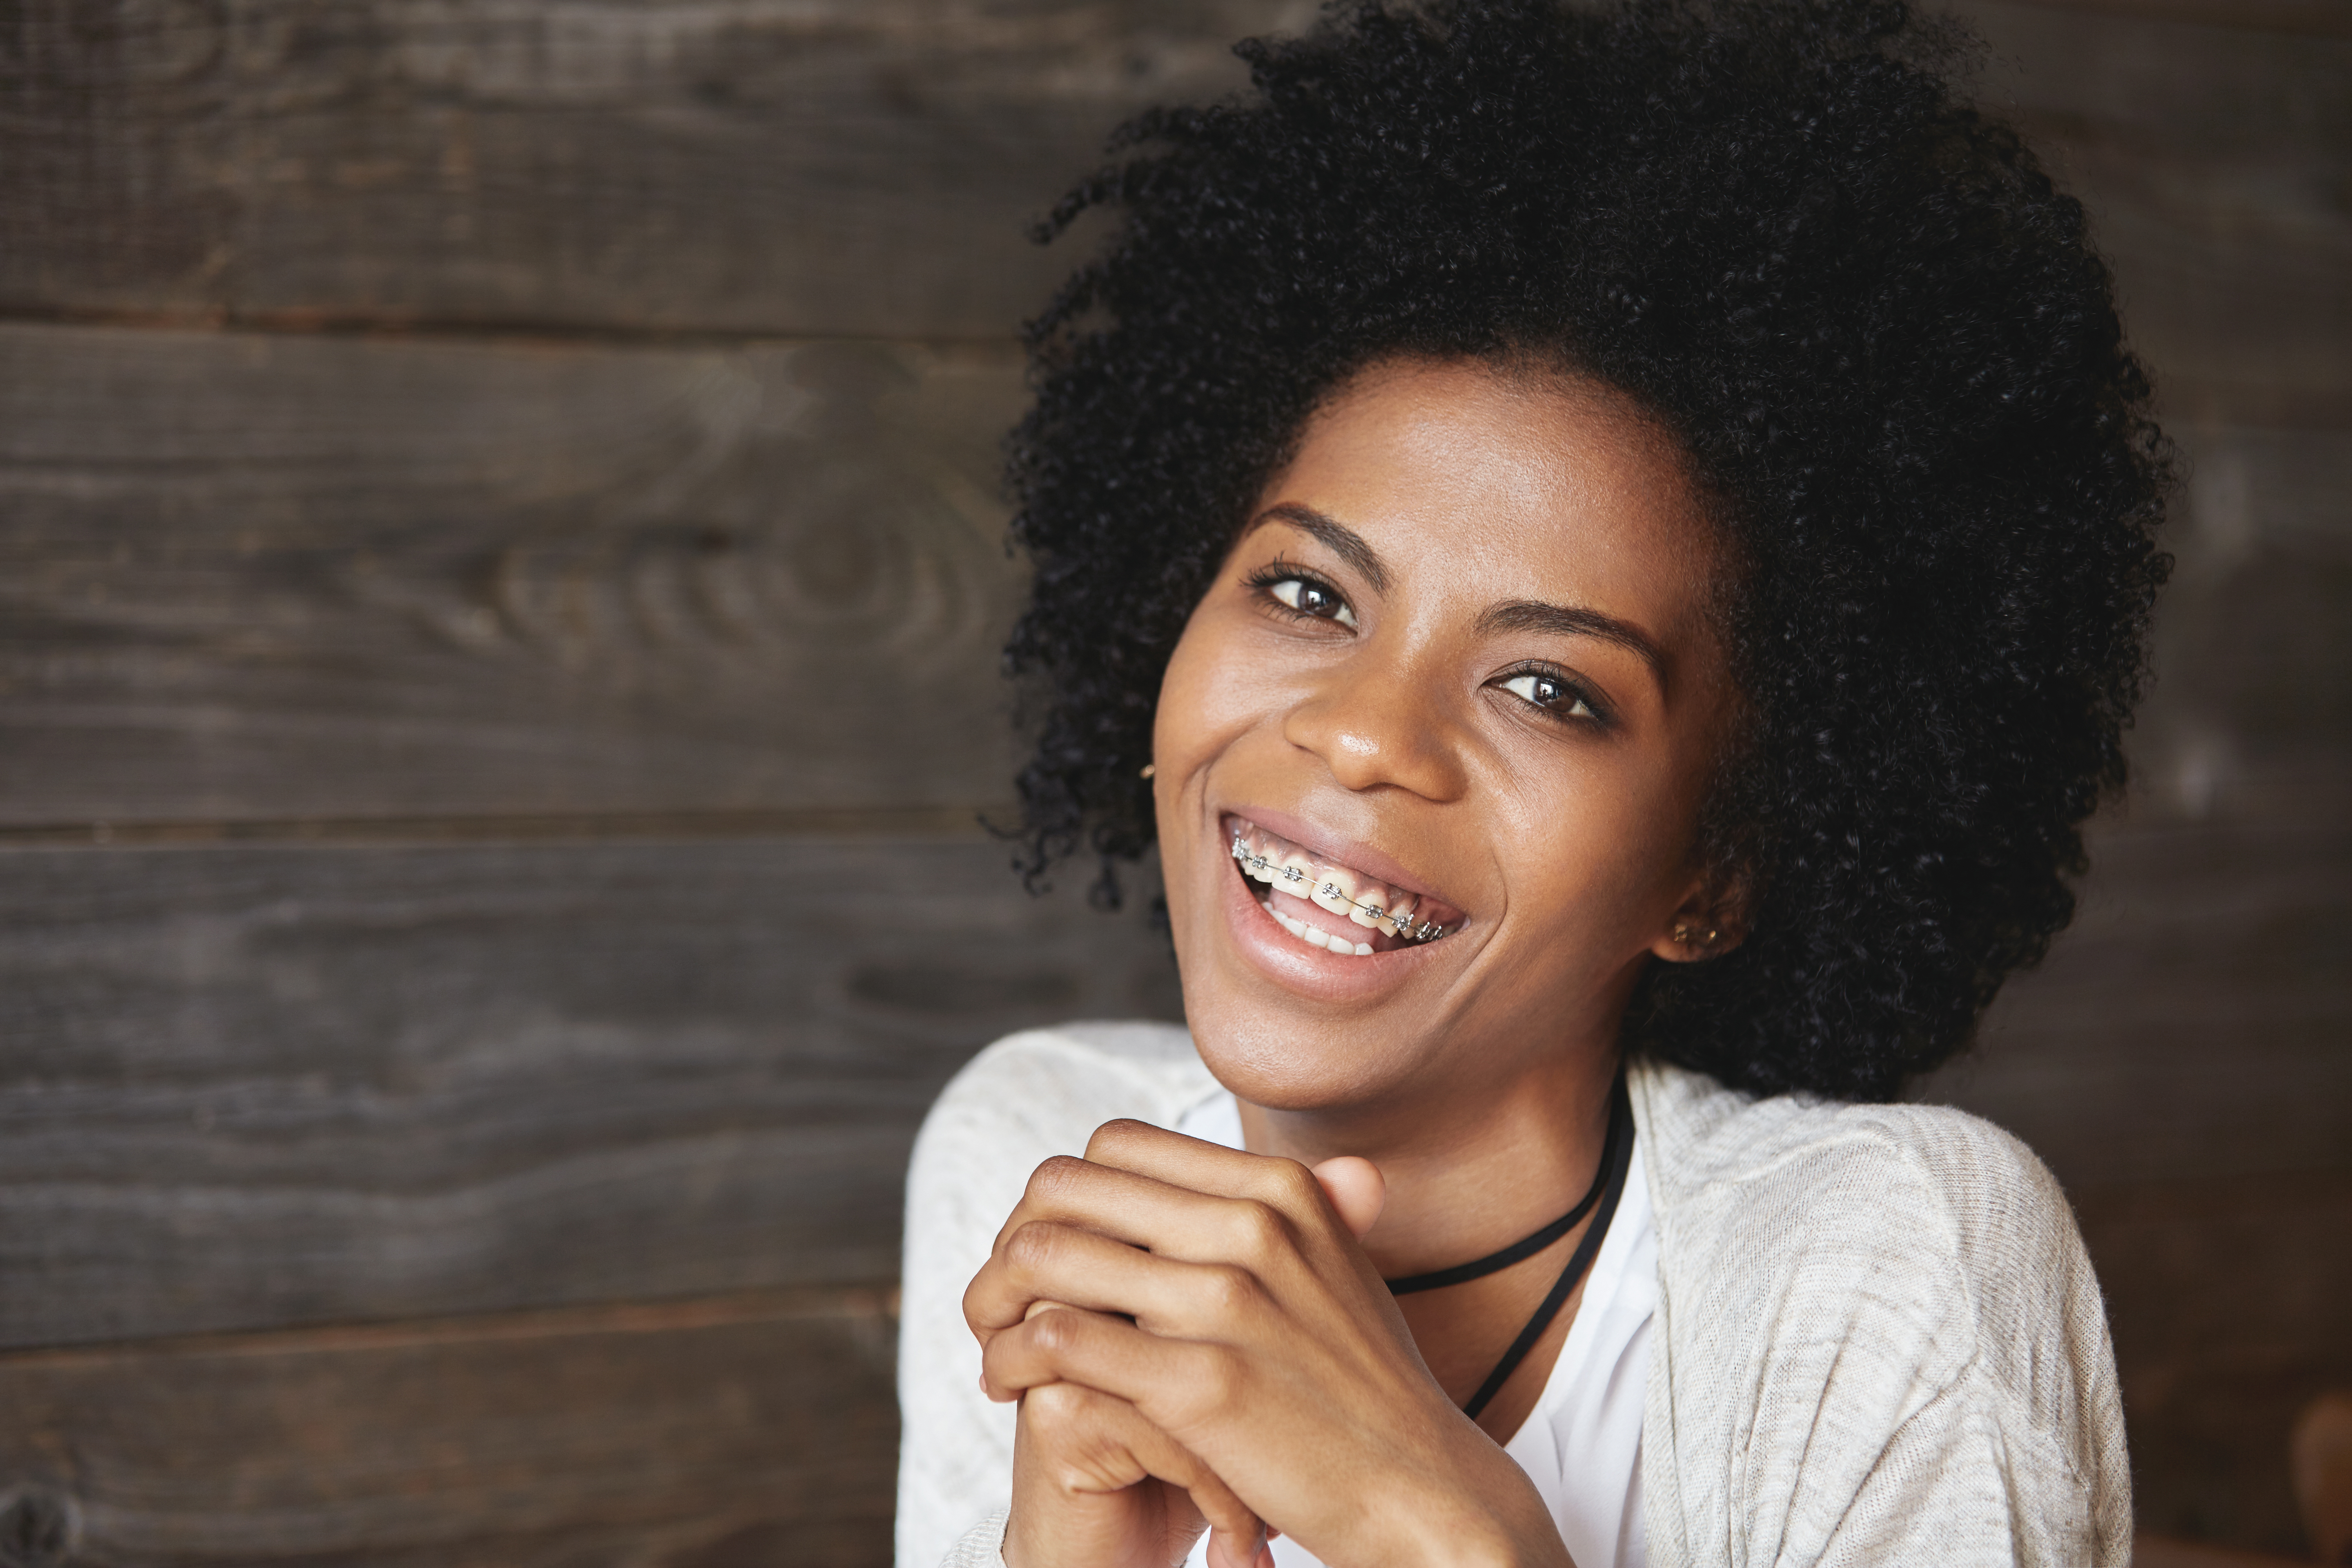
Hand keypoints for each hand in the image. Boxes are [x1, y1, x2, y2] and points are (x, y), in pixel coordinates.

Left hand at [965, 1121, 1567, 1567]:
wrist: (1420, 1490)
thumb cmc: (1363, 1389)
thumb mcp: (1335, 1268)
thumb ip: (1277, 1213)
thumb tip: (1221, 1174)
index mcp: (1278, 1190)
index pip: (1115, 1147)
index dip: (1061, 1193)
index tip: (1047, 1247)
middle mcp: (1252, 1226)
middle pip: (1064, 1187)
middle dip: (1010, 1237)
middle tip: (998, 1297)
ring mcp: (1227, 1301)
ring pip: (1044, 1255)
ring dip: (994, 1299)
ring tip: (993, 1346)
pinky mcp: (1200, 1382)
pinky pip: (1059, 1338)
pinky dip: (1015, 1358)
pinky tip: (1014, 1387)